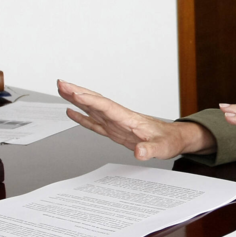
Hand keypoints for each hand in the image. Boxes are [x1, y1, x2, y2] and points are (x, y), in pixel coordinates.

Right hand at [56, 80, 213, 159]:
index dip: (90, 101)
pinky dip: (82, 117)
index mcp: (129, 120)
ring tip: (61, 89)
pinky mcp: (114, 130)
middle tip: (61, 83)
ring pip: (92, 108)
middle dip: (78, 92)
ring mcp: (116, 123)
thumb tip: (140, 152)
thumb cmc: (170, 141)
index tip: (76, 94)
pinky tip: (72, 111)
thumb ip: (151, 150)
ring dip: (77, 99)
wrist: (174, 138)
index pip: (107, 107)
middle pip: (96, 102)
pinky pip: (94, 122)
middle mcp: (120, 118)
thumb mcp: (163, 148)